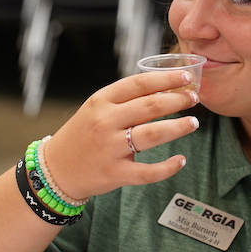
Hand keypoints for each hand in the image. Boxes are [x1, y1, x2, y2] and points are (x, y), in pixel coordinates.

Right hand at [44, 70, 200, 198]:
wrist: (56, 169)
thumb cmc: (82, 134)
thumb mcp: (96, 109)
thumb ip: (124, 100)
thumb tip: (164, 89)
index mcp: (101, 101)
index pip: (139, 84)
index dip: (166, 79)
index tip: (186, 78)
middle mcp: (105, 122)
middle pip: (150, 106)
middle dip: (178, 101)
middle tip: (194, 99)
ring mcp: (110, 148)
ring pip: (153, 135)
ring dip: (178, 127)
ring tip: (193, 123)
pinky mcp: (114, 173)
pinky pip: (148, 172)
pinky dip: (168, 167)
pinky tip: (180, 160)